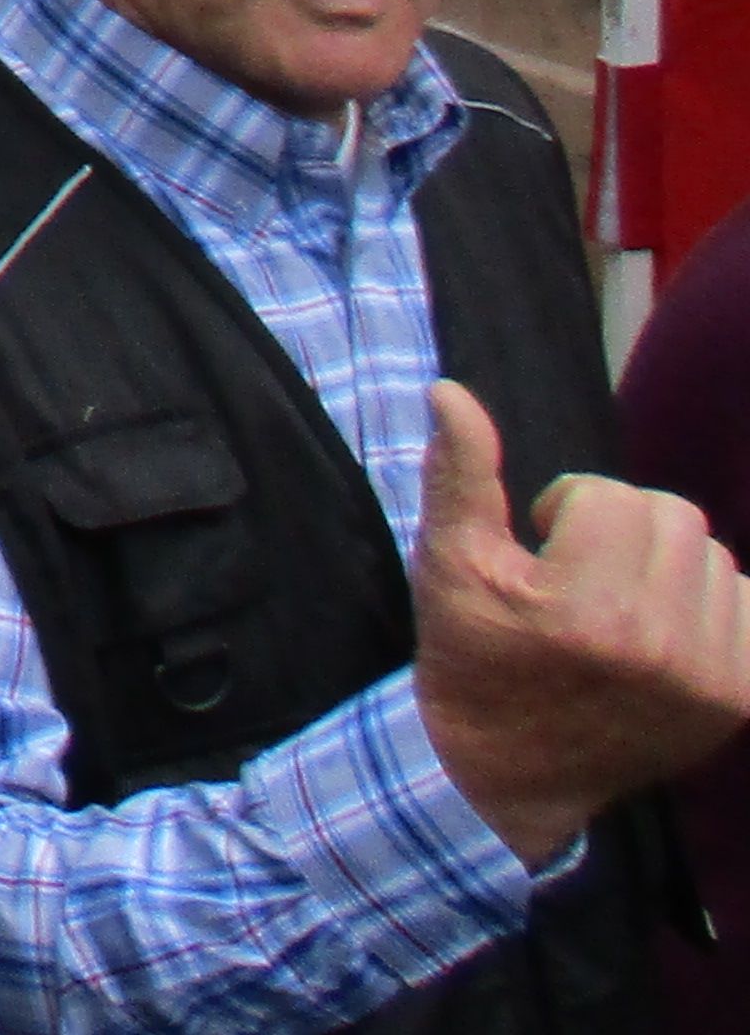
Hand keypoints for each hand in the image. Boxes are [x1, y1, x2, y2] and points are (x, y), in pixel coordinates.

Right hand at [416, 380, 749, 859]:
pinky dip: (708, 605)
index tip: (541, 551)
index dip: (566, 508)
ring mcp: (711, 679)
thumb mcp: (447, 564)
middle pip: (675, 517)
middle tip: (581, 570)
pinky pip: (747, 608)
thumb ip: (459, 476)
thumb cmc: (471, 657)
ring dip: (669, 564)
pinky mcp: (739, 702)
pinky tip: (662, 630)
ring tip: (621, 600)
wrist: (507, 776)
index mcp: (586, 609)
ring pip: (716, 559)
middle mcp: (662, 644)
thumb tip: (451, 392)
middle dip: (623, 527)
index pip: (612, 496)